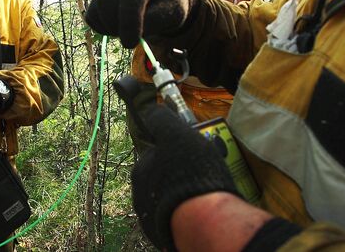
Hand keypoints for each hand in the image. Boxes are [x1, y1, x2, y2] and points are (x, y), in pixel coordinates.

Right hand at [86, 0, 196, 48]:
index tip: (131, 43)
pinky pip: (91, 17)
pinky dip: (102, 28)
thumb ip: (157, 21)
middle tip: (136, 37)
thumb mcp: (174, 12)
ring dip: (112, 29)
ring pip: (97, 11)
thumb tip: (134, 33)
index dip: (129, 22)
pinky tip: (119, 26)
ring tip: (130, 29)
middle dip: (120, 28)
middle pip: (108, 3)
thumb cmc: (169, 3)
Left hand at [132, 104, 237, 249]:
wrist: (203, 218)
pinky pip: (175, 218)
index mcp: (141, 170)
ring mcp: (152, 216)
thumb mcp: (177, 134)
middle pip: (159, 179)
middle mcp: (140, 194)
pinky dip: (185, 213)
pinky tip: (200, 209)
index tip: (188, 155)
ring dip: (180, 194)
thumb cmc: (190, 172)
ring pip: (167, 199)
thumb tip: (152, 110)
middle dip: (175, 175)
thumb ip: (162, 119)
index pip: (154, 156)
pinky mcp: (165, 234)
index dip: (172, 153)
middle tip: (199, 173)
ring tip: (203, 193)